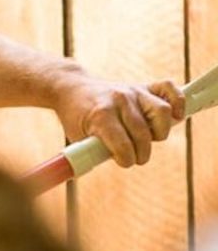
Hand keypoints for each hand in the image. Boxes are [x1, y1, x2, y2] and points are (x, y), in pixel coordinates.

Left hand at [53, 71, 184, 166]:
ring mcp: (133, 91)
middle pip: (143, 134)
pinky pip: (169, 88)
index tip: (125, 162)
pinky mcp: (143, 86)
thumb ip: (97, 151)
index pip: (123, 145)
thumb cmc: (75, 117)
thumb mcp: (78, 138)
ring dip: (160, 133)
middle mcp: (119, 101)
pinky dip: (178, 102)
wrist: (72, 89)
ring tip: (149, 139)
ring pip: (162, 112)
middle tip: (136, 156)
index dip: (126, 159)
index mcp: (100, 115)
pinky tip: (176, 117)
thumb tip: (115, 164)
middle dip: (141, 153)